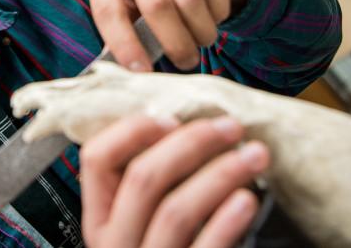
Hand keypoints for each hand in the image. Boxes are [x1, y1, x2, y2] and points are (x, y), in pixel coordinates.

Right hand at [80, 115, 268, 247]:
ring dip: (221, 172)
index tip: (171, 117)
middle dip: (192, 142)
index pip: (96, 159)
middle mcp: (116, 245)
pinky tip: (248, 199)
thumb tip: (179, 117)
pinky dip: (227, 220)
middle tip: (230, 127)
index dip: (132, 130)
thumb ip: (152, 181)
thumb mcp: (143, 221)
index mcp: (102, 221)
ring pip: (175, 210)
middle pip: (142, 178)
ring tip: (254, 155)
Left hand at [86, 0, 252, 70]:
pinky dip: (218, 8)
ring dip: (200, 29)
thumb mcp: (130, 6)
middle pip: (155, 4)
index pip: (108, 9)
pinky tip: (215, 14)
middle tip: (186, 61)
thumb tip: (134, 71)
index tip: (141, 72)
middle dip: (175, 42)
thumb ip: (127, 30)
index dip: (125, 44)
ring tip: (202, 39)